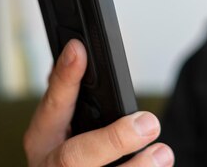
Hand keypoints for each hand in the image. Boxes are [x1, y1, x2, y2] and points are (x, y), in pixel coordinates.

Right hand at [24, 39, 174, 166]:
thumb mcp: (65, 128)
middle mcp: (49, 165)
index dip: (64, 78)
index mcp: (43, 140)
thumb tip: (88, 62)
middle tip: (148, 124)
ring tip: (163, 153)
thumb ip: (77, 103)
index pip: (52, 105)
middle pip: (72, 157)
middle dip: (112, 141)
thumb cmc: (70, 157)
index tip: (78, 50)